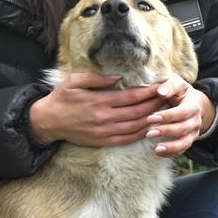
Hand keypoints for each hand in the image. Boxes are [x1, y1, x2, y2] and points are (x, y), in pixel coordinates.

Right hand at [27, 72, 169, 147]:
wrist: (48, 121)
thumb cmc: (61, 98)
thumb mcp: (74, 81)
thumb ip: (97, 78)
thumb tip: (118, 77)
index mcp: (99, 101)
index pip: (132, 97)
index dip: (149, 92)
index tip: (161, 87)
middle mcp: (104, 118)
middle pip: (138, 112)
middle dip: (156, 105)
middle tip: (170, 98)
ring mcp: (104, 131)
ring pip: (136, 126)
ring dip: (153, 120)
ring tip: (166, 112)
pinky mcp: (102, 141)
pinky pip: (127, 139)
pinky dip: (141, 134)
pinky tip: (151, 128)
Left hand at [143, 76, 214, 157]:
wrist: (192, 103)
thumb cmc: (180, 92)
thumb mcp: (177, 84)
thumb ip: (170, 86)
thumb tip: (161, 92)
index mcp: (193, 105)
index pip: (182, 112)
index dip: (167, 116)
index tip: (151, 117)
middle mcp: (195, 121)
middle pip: (182, 129)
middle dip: (166, 131)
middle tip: (149, 133)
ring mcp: (193, 133)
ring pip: (184, 143)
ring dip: (171, 147)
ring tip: (156, 149)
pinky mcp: (188, 141)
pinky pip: (181, 150)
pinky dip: (170, 153)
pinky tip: (157, 152)